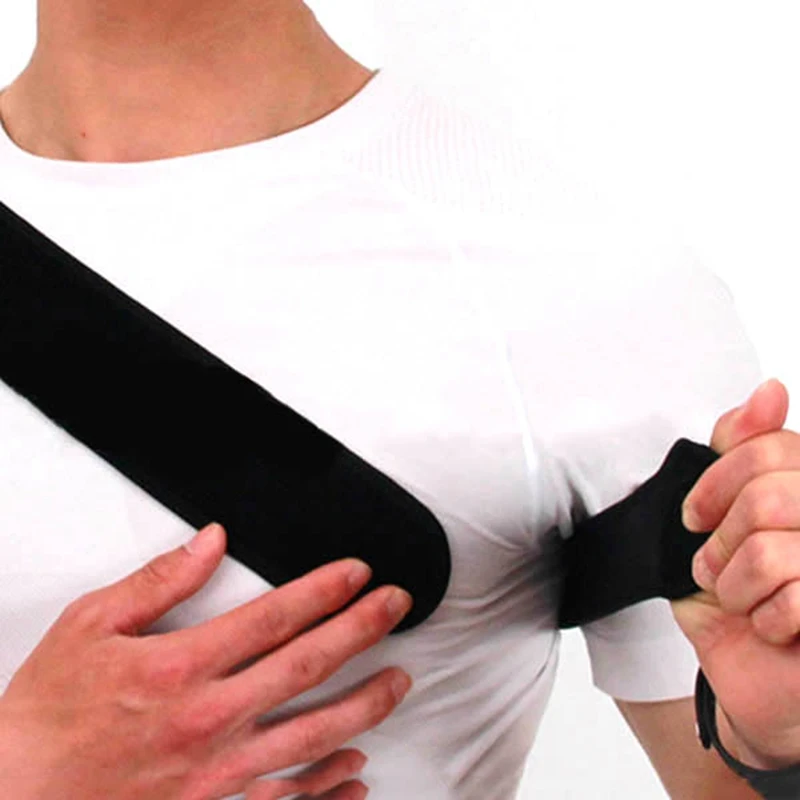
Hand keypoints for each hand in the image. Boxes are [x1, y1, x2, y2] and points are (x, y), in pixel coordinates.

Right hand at [0, 523, 412, 799]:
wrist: (16, 798)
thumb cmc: (49, 713)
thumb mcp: (90, 626)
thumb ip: (159, 581)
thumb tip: (211, 540)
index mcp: (182, 667)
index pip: (274, 616)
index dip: (324, 589)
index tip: (357, 572)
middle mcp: (210, 719)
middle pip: (307, 667)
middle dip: (362, 629)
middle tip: (398, 605)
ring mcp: (218, 774)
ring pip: (312, 736)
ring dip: (365, 704)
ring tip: (401, 680)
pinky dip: (329, 789)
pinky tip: (357, 771)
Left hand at [672, 378, 799, 768]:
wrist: (754, 680)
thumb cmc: (739, 598)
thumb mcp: (722, 520)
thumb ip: (742, 453)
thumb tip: (770, 389)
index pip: (767, 447)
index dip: (716, 482)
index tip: (695, 516)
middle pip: (768, 495)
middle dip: (723, 541)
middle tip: (717, 568)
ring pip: (773, 549)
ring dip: (738, 584)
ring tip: (744, 599)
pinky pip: (795, 596)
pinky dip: (765, 619)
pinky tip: (773, 627)